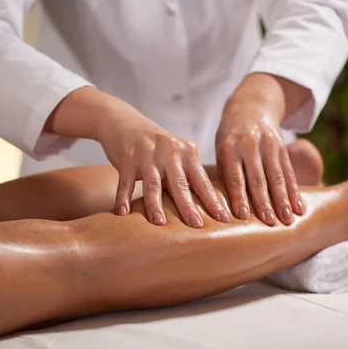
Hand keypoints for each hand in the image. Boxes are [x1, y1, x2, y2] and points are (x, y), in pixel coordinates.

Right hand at [97, 99, 229, 227]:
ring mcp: (147, 154)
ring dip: (155, 205)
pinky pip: (126, 182)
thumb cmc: (156, 147)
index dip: (213, 202)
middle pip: (180, 184)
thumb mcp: (177, 154)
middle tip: (196, 226)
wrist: (125, 123)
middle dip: (189, 207)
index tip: (224, 221)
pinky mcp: (127, 158)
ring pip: (153, 184)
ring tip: (159, 223)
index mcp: (187, 153)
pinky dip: (123, 198)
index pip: (203, 182)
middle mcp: (170, 152)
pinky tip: (123, 214)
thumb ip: (188, 174)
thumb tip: (206, 208)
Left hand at [216, 74, 306, 225]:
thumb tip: (223, 208)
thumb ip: (224, 175)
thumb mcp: (221, 151)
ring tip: (287, 220)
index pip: (234, 177)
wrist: (250, 108)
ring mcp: (267, 145)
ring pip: (276, 176)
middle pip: (258, 178)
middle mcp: (249, 145)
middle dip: (264, 202)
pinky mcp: (281, 147)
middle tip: (269, 223)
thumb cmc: (230, 139)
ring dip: (283, 200)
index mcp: (229, 148)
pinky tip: (298, 207)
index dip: (239, 197)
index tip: (243, 217)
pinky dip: (294, 191)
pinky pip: (289, 171)